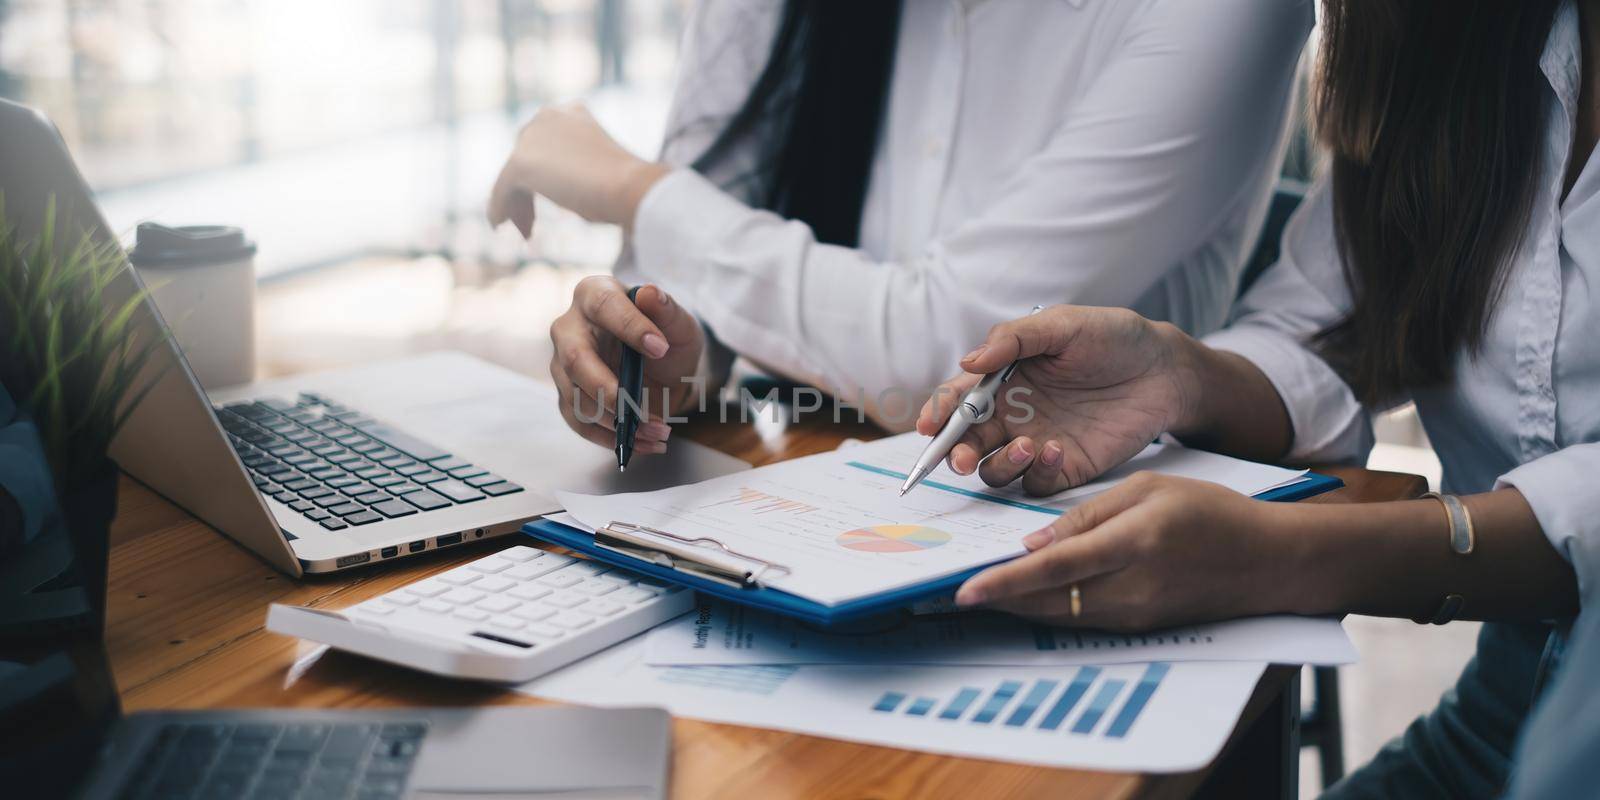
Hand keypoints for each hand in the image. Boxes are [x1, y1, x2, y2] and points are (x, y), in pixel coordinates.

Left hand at [487, 103, 669, 236]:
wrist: (630, 186)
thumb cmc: (627, 185)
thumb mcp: (601, 169)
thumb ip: (578, 170)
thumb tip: (568, 190)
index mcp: (572, 114)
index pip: (545, 144)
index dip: (544, 175)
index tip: (550, 201)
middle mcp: (548, 117)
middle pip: (525, 156)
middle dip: (526, 190)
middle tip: (531, 221)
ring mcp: (532, 137)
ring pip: (512, 175)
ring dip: (517, 204)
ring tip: (526, 233)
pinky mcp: (520, 161)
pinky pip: (501, 189)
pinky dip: (498, 208)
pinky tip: (499, 226)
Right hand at [549, 277, 704, 453]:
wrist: (664, 367)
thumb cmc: (665, 335)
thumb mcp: (677, 321)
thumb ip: (666, 310)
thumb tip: (650, 294)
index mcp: (594, 295)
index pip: (604, 306)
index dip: (630, 327)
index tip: (660, 348)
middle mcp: (570, 328)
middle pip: (575, 359)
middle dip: (609, 390)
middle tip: (642, 410)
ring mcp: (563, 365)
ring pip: (576, 398)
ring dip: (618, 422)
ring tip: (657, 430)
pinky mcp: (568, 395)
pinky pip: (580, 422)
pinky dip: (610, 439)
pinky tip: (642, 443)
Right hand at [915, 306, 1196, 494]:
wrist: (1165, 369)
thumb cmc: (1112, 338)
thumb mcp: (1062, 325)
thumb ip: (1013, 339)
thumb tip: (967, 362)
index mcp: (1000, 380)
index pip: (956, 401)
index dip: (937, 414)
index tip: (930, 426)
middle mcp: (1010, 416)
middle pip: (965, 443)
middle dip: (954, 454)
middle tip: (959, 460)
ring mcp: (1035, 444)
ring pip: (993, 470)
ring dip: (998, 465)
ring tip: (1026, 446)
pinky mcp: (1065, 468)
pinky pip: (1036, 484)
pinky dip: (1038, 473)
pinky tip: (1058, 449)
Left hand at [956, 473, 1300, 629]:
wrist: (1270, 561)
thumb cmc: (1211, 512)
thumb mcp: (1149, 489)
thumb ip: (1088, 515)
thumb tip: (1034, 545)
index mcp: (1133, 543)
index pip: (1054, 568)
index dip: (1004, 582)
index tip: (963, 589)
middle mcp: (1132, 587)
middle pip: (1047, 602)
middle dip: (997, 600)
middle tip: (950, 592)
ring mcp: (1138, 614)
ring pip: (1060, 617)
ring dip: (1017, 608)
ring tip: (978, 593)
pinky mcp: (1142, 627)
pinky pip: (1083, 621)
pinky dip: (1049, 611)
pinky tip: (1025, 598)